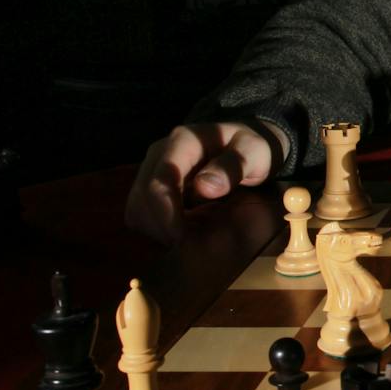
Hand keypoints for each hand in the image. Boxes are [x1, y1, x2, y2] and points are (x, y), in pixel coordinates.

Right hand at [124, 121, 285, 241]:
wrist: (245, 145)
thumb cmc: (251, 149)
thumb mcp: (254, 153)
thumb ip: (233, 166)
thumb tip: (203, 187)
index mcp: (183, 141)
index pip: (160, 181)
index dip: (164, 213)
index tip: (180, 239)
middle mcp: (160, 153)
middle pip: (142, 196)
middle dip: (158, 226)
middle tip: (183, 247)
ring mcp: (152, 168)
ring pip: (136, 205)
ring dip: (154, 228)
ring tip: (182, 241)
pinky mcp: (150, 183)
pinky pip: (140, 210)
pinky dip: (153, 226)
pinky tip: (177, 233)